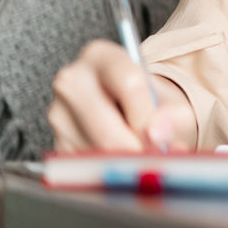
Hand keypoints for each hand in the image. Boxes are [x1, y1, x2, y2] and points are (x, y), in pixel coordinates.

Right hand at [49, 39, 196, 152]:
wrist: (130, 109)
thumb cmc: (150, 100)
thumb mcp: (169, 99)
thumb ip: (171, 114)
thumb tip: (158, 134)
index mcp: (101, 55)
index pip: (128, 82)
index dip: (146, 114)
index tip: (159, 135)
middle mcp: (72, 79)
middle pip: (104, 122)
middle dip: (134, 146)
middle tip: (153, 157)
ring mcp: (59, 113)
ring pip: (93, 149)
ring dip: (123, 162)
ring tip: (143, 157)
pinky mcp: (56, 142)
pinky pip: (84, 166)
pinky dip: (109, 172)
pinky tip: (124, 164)